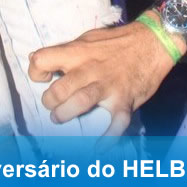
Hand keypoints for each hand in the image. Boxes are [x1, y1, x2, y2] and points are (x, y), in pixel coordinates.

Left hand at [28, 19, 175, 138]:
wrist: (153, 41)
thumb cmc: (117, 41)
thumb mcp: (87, 38)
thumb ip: (64, 51)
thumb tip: (34, 57)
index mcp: (78, 52)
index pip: (44, 59)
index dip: (36, 71)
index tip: (43, 78)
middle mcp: (90, 69)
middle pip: (60, 88)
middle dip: (50, 101)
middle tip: (52, 105)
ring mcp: (108, 85)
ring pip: (81, 102)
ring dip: (66, 114)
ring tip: (59, 118)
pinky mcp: (125, 100)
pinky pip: (116, 123)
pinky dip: (108, 139)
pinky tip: (98, 148)